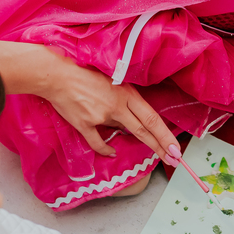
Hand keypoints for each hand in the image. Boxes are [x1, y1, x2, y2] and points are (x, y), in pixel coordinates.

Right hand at [40, 56, 180, 160]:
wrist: (57, 75)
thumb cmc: (84, 74)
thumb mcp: (112, 81)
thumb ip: (123, 100)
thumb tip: (129, 121)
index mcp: (127, 92)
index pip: (152, 117)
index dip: (165, 135)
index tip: (176, 148)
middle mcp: (118, 105)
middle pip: (145, 129)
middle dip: (161, 146)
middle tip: (175, 160)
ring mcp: (101, 115)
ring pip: (124, 133)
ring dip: (138, 143)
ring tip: (155, 155)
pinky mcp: (85, 124)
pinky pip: (99, 142)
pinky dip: (105, 149)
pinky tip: (111, 152)